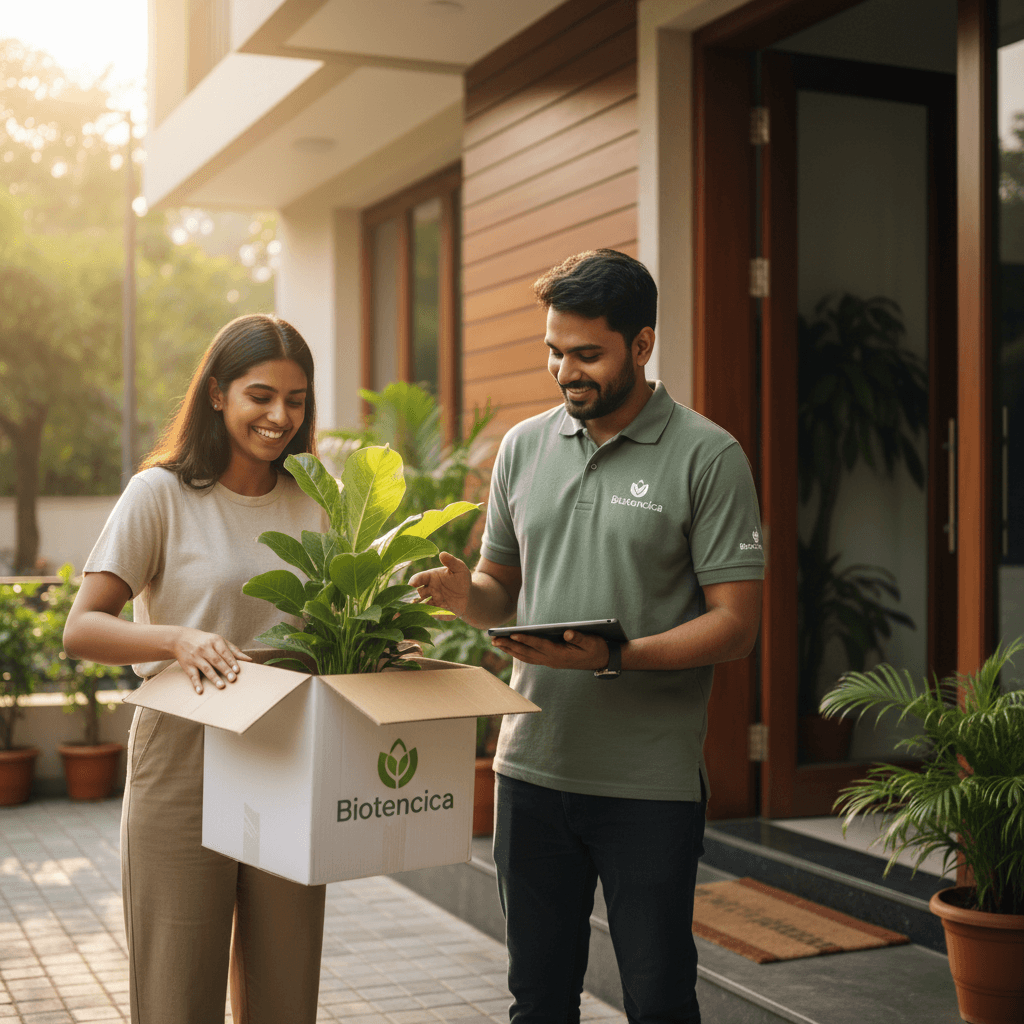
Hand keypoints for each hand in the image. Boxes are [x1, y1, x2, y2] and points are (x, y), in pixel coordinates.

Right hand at [172, 628, 251, 693]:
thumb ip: (234, 650)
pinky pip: (192, 675)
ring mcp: (195, 657)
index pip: (224, 652)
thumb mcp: (219, 641)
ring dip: (213, 677)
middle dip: (225, 670)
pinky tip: (200, 691)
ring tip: (221, 686)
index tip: (237, 670)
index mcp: (214, 641)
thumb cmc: (205, 641)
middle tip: (233, 679)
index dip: (231, 661)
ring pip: (206, 668)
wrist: (180, 638)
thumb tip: (249, 660)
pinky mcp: (187, 665)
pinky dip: (196, 683)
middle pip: (216, 660)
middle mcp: (204, 648)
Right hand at [409, 552, 471, 616]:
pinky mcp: (438, 612)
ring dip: (416, 609)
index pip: (418, 578)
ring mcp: (432, 602)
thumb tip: (442, 554)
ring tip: (413, 612)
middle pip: (416, 594)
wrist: (468, 595)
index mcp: (430, 577)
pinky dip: (428, 616)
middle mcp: (428, 590)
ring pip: (421, 606)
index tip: (411, 584)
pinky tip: (426, 618)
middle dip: (410, 598)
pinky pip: (432, 615)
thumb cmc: (461, 579)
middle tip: (407, 602)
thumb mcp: (460, 569)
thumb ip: (452, 562)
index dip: (414, 581)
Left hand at [491, 630, 609, 670]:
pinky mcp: (550, 661)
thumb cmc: (596, 648)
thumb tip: (568, 632)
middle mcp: (552, 660)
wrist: (602, 660)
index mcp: (560, 655)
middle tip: (494, 639)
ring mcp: (550, 662)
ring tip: (496, 642)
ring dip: (510, 650)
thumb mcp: (591, 642)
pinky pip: (530, 658)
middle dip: (510, 646)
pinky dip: (518, 652)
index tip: (512, 635)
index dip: (526, 640)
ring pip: (526, 657)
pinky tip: (510, 647)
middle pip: (527, 653)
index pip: (539, 646)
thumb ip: (579, 638)